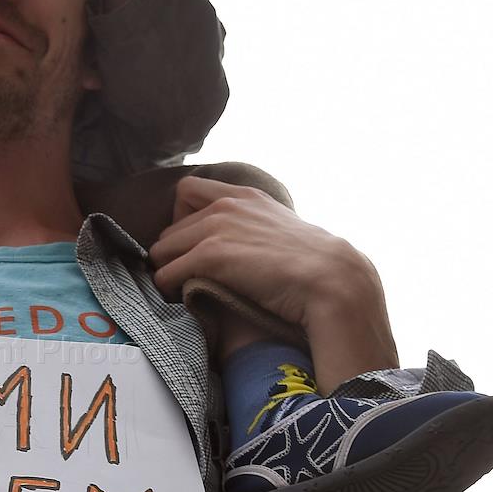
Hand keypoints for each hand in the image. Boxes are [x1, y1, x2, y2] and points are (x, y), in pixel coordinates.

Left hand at [149, 177, 397, 388]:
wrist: (331, 279)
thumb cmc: (313, 267)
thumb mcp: (280, 232)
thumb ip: (254, 229)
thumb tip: (241, 251)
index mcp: (244, 195)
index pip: (186, 192)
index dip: (182, 220)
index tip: (191, 246)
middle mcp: (226, 205)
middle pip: (169, 228)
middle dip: (173, 254)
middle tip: (184, 278)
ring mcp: (217, 228)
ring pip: (161, 251)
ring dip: (167, 272)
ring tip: (182, 291)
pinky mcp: (211, 254)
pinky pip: (166, 273)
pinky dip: (169, 288)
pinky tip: (182, 299)